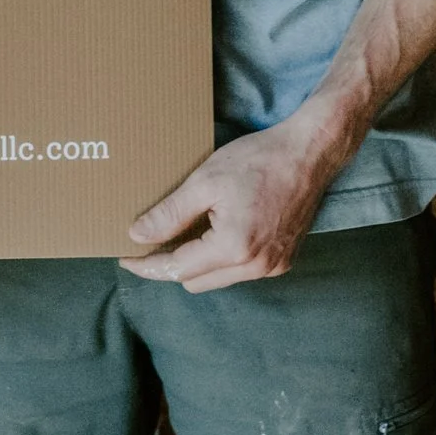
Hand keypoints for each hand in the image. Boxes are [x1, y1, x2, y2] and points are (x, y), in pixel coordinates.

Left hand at [122, 113, 350, 292]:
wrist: (309, 153)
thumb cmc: (259, 160)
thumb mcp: (204, 182)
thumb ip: (169, 214)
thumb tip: (138, 235)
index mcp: (233, 249)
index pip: (178, 269)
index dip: (148, 265)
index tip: (126, 259)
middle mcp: (255, 267)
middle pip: (195, 281)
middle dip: (170, 265)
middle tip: (150, 242)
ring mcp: (272, 267)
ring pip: (217, 279)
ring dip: (196, 263)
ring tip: (179, 235)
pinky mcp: (282, 261)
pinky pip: (239, 271)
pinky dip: (220, 259)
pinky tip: (211, 234)